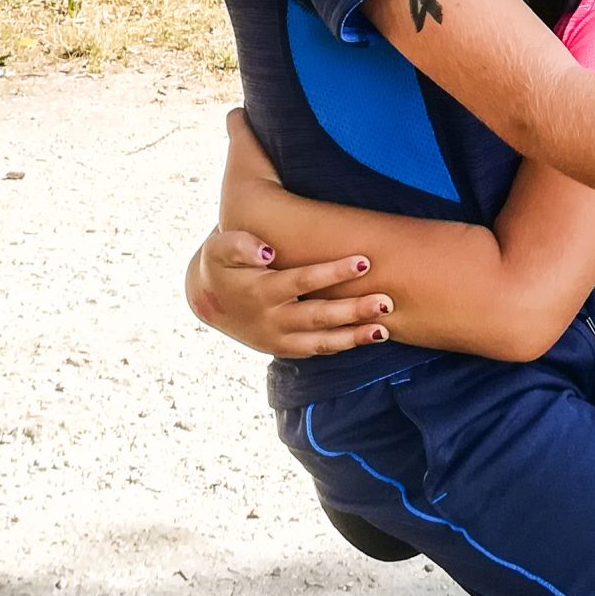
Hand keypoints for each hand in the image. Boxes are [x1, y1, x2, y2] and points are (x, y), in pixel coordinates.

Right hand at [185, 227, 395, 357]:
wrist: (208, 300)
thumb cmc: (223, 264)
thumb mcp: (220, 248)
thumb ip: (239, 245)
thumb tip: (265, 251)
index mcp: (261, 291)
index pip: (303, 281)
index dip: (333, 273)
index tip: (365, 263)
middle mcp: (272, 319)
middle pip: (318, 316)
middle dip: (353, 310)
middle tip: (386, 301)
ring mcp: (278, 339)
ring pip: (321, 342)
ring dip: (354, 337)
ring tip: (384, 329)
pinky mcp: (284, 349)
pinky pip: (317, 350)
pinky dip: (343, 346)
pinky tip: (370, 338)